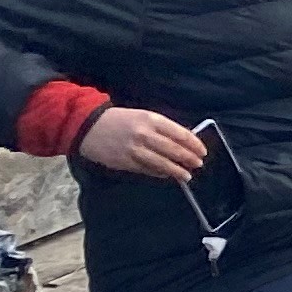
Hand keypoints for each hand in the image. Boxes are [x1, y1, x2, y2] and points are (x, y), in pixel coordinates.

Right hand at [79, 107, 205, 180]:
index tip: (202, 151)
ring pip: (162, 163)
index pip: (180, 133)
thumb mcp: (143, 116)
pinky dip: (160, 173)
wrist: (88, 125)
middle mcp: (144, 134)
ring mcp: (135, 149)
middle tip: (198, 163)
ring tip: (187, 175)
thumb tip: (183, 141)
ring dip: (177, 170)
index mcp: (151, 119)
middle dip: (189, 158)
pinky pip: (148, 169)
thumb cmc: (120, 120)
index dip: (194, 144)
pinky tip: (168, 174)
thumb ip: (162, 128)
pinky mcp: (126, 162)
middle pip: (174, 149)